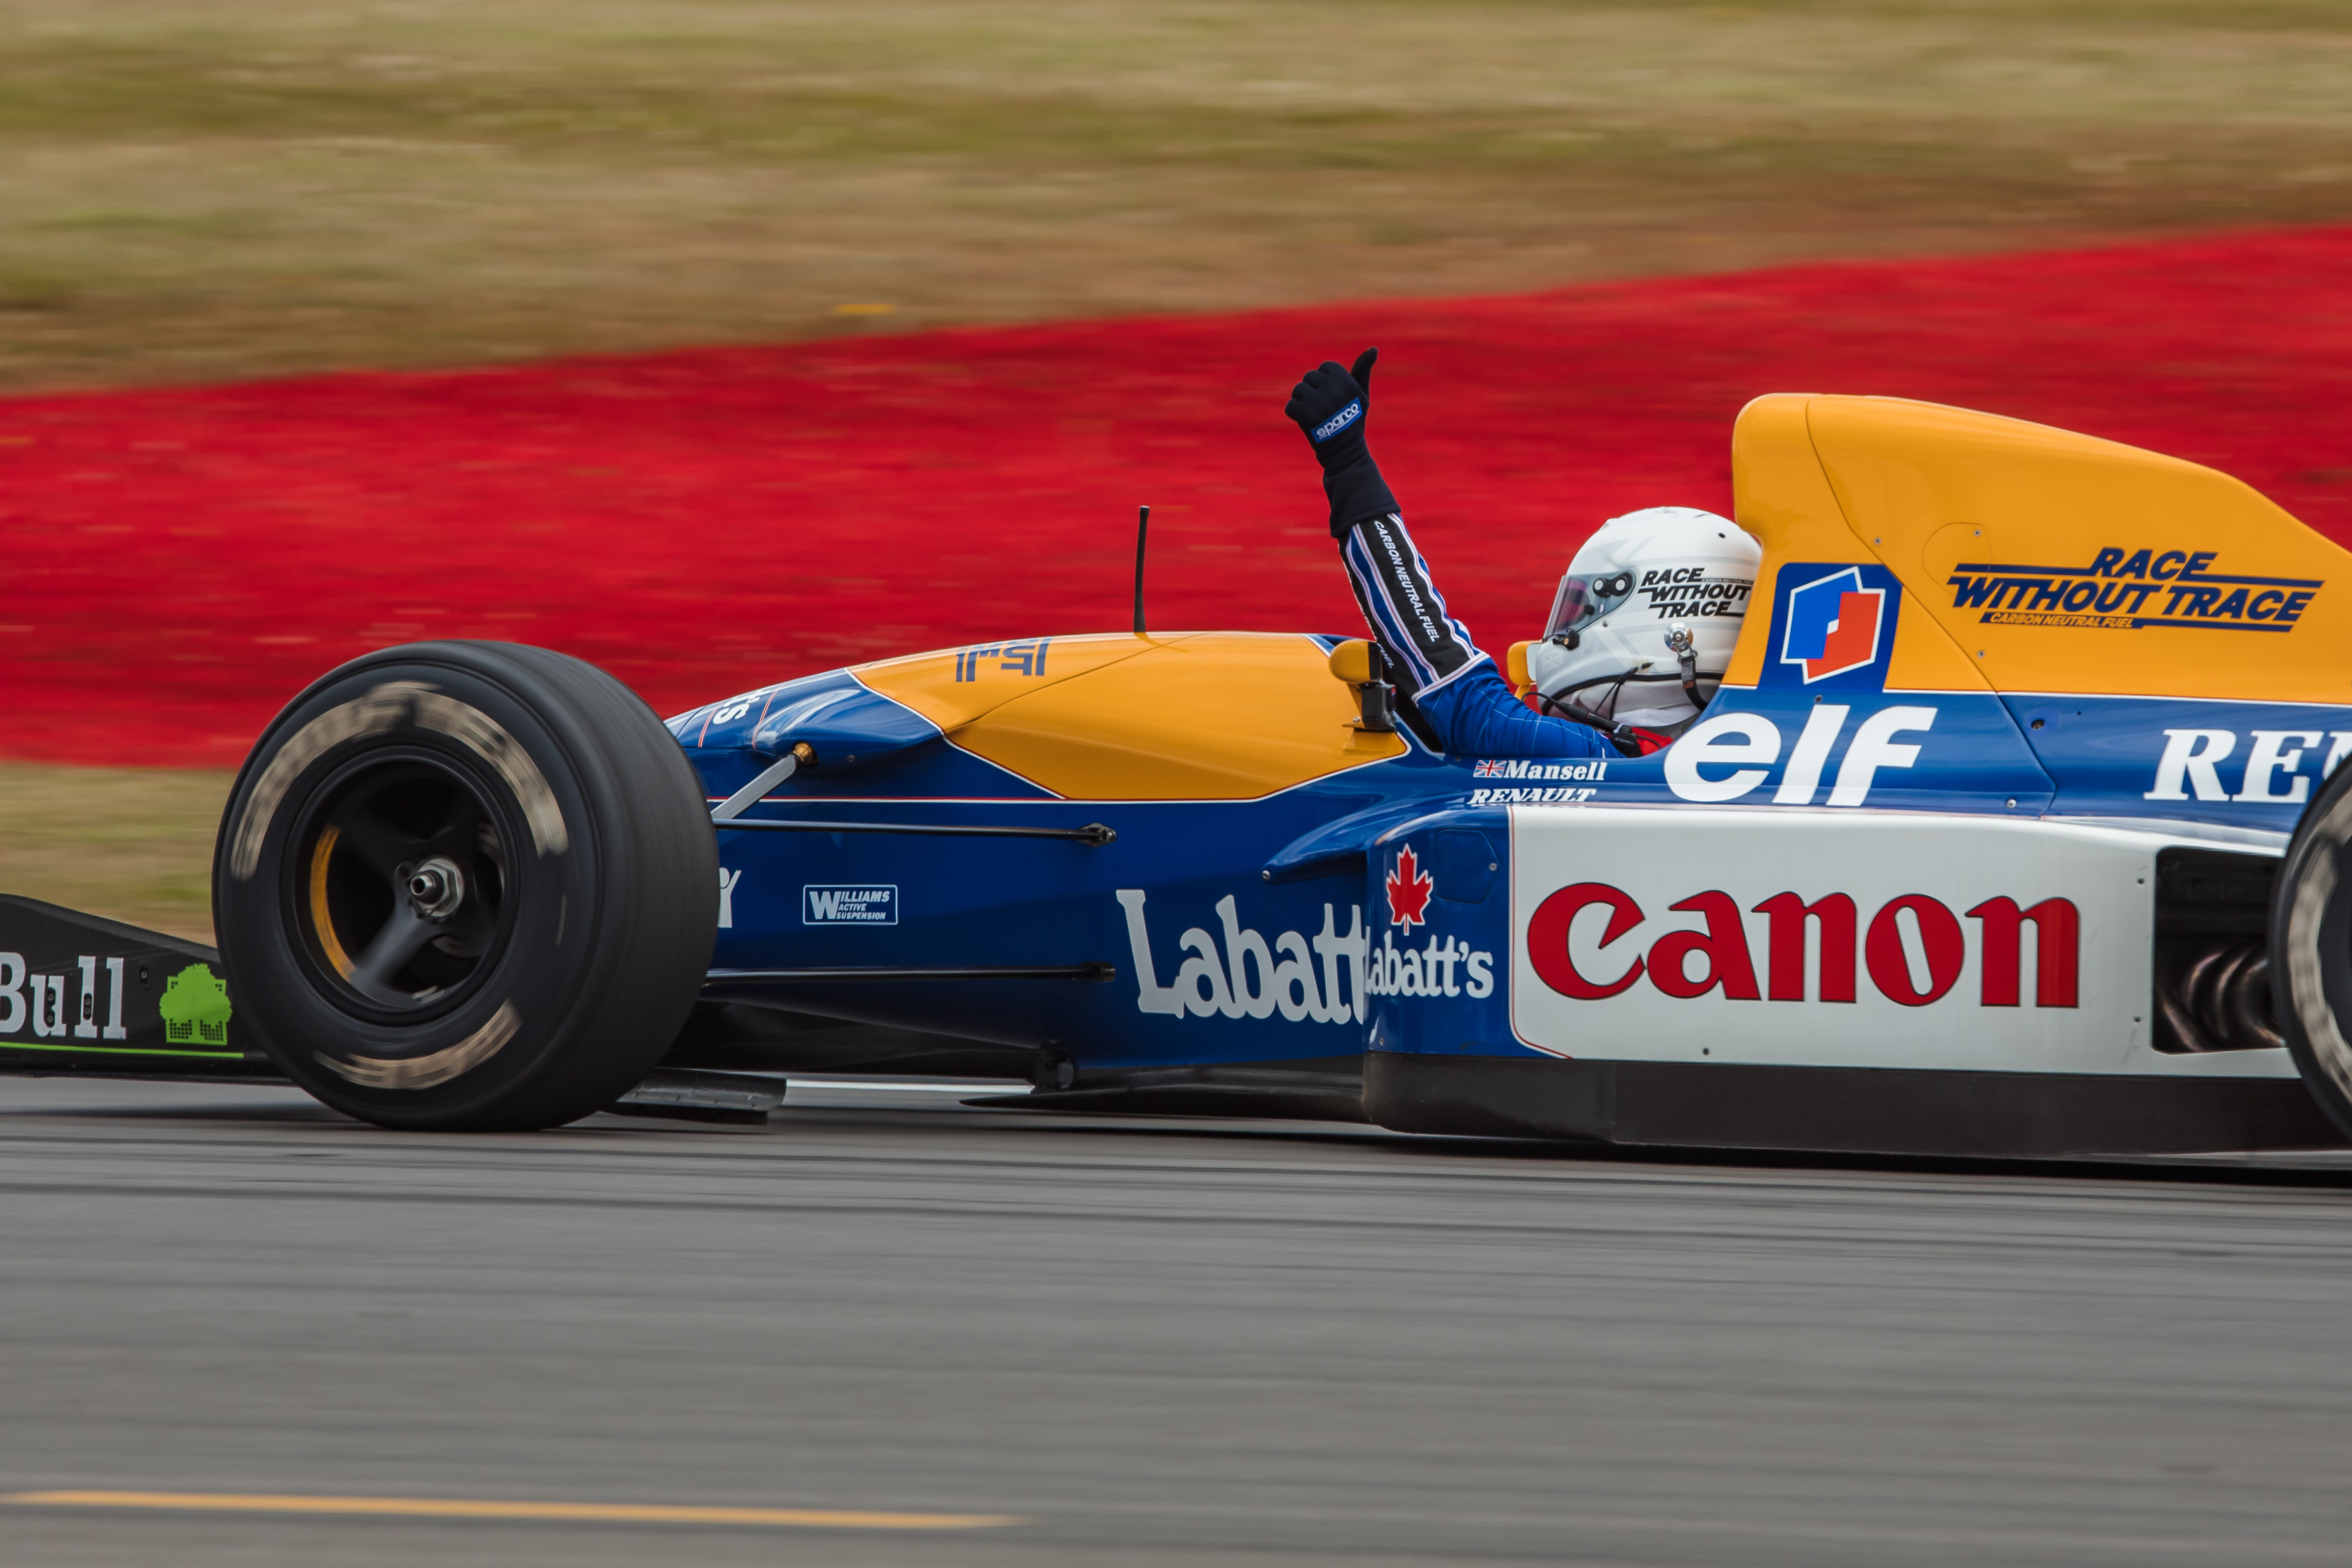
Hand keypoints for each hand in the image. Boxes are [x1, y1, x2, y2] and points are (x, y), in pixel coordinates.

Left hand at [1284, 348, 1378, 470]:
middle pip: (1309, 377)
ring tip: (1317, 416)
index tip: (1335, 397)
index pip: (1325, 367)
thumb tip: (1373, 348)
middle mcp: (1334, 389)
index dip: (1326, 382)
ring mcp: (1319, 402)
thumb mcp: (1361, 394)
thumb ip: (1363, 370)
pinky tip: (1308, 423)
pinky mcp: (1306, 415)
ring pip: (1298, 390)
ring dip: (1303, 403)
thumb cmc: (1353, 421)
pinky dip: (1295, 415)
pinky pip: (1291, 406)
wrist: (1345, 452)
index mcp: (1347, 381)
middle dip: (1313, 392)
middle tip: (1325, 409)